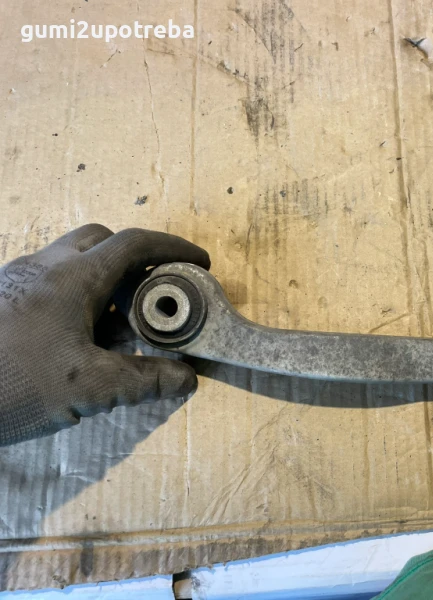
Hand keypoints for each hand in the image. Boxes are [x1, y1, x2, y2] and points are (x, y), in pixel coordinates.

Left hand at [0, 225, 210, 445]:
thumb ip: (144, 380)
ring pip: (71, 259)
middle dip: (136, 258)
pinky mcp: (0, 301)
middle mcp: (42, 268)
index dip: (174, 247)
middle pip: (100, 239)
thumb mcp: (88, 389)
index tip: (199, 262)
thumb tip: (186, 378)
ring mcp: (15, 281)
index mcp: (71, 279)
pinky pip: (48, 281)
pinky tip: (77, 338)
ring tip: (118, 323)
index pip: (133, 243)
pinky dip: (77, 296)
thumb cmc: (11, 385)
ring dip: (104, 279)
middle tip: (154, 293)